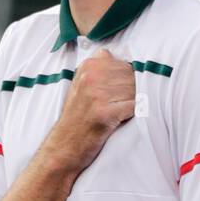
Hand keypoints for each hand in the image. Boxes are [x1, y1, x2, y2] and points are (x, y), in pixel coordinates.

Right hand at [46, 48, 136, 173]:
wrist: (64, 145)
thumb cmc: (77, 117)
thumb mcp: (81, 84)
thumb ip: (98, 67)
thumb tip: (116, 55)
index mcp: (88, 66)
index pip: (124, 64)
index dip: (130, 80)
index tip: (124, 93)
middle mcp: (91, 77)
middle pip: (131, 76)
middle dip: (134, 91)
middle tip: (126, 105)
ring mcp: (97, 95)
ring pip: (135, 90)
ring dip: (135, 102)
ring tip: (124, 112)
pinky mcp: (104, 113)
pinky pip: (134, 106)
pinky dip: (135, 112)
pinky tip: (125, 119)